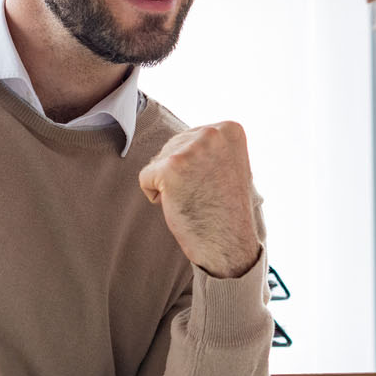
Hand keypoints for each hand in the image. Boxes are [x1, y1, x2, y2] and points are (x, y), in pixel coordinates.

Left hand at [140, 121, 261, 279]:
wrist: (229, 245)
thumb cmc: (227, 209)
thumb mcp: (229, 164)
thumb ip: (211, 146)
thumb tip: (186, 138)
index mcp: (229, 130)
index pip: (190, 138)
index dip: (196, 166)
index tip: (216, 183)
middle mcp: (212, 134)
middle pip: (172, 146)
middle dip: (181, 174)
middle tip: (204, 194)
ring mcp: (191, 150)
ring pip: (158, 161)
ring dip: (170, 185)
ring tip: (195, 199)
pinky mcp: (170, 169)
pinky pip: (146, 178)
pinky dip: (157, 196)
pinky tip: (180, 205)